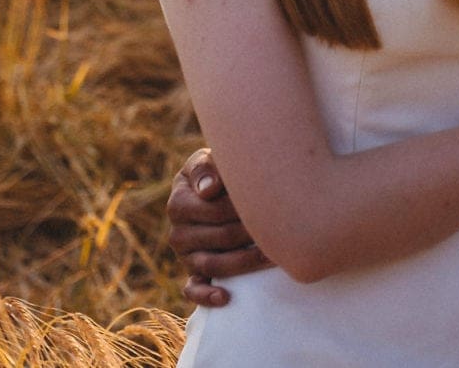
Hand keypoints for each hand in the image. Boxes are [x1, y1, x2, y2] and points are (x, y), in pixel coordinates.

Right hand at [166, 148, 271, 305]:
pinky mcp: (193, 273)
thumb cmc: (217, 172)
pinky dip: (207, 296)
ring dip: (243, 263)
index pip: (214, 211)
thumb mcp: (209, 160)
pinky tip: (226, 297)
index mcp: (178, 203)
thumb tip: (210, 189)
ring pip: (212, 265)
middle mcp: (177, 232)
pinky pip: (193, 290)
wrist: (217, 189)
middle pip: (219, 238)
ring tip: (271, 256)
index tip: (268, 205)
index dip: (243, 209)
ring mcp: (185, 255)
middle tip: (280, 229)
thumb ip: (206, 167)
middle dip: (251, 234)